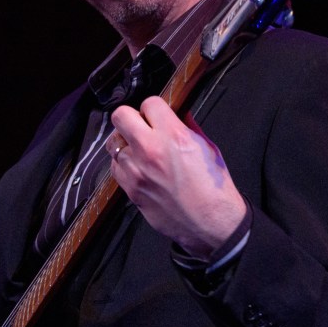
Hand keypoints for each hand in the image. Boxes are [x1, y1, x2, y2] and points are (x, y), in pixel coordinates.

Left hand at [107, 96, 245, 258]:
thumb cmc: (213, 190)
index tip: (157, 115)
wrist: (210, 223)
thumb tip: (178, 114)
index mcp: (174, 136)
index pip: (149, 103)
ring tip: (141, 151)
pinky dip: (123, 165)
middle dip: (131, 118)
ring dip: (125, 143)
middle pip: (120, 116)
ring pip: (113, 142)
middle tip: (141, 126)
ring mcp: (137, 170)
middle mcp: (151, 150)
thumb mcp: (208, 148)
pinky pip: (114, 166)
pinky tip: (139, 169)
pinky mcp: (130, 188)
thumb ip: (188, 127)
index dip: (154, 108)